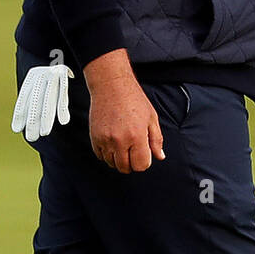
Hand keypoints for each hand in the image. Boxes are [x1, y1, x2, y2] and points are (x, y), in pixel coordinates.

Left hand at [11, 64, 73, 142]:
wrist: (68, 36)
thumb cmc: (58, 60)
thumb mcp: (46, 71)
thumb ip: (42, 86)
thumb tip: (37, 105)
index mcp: (33, 75)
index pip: (24, 97)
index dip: (20, 113)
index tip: (17, 128)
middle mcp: (41, 74)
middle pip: (35, 102)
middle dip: (33, 121)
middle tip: (32, 137)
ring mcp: (52, 73)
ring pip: (48, 100)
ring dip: (46, 118)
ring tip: (44, 133)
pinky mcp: (63, 73)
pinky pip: (63, 94)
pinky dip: (63, 108)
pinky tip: (63, 121)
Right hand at [83, 49, 164, 172]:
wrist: (112, 86)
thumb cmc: (134, 100)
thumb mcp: (151, 118)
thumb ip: (156, 140)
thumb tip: (160, 156)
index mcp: (137, 136)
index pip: (140, 165)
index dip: (144, 162)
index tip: (143, 154)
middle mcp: (120, 140)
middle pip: (125, 168)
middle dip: (131, 164)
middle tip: (133, 151)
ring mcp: (105, 140)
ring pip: (111, 163)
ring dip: (118, 159)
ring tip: (123, 145)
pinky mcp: (94, 137)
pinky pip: (100, 156)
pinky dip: (106, 154)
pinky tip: (112, 142)